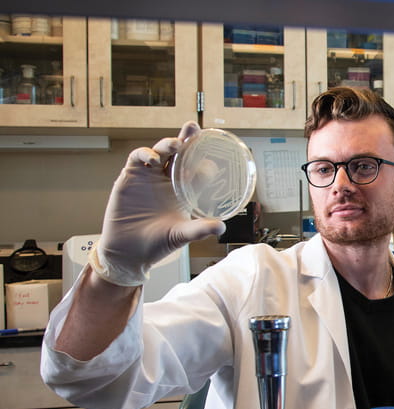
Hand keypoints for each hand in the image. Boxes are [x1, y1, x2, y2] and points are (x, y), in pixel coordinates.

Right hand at [91, 122, 225, 286]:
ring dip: (168, 144)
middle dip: (186, 138)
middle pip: (178, 154)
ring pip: (159, 152)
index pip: (195, 169)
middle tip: (194, 127)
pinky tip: (154, 160)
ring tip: (177, 144)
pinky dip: (145, 154)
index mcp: (182, 191)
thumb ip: (199, 230)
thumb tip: (221, 227)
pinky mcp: (129, 178)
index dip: (203, 159)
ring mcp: (148, 177)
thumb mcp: (181, 235)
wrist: (128, 253)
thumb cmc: (157, 244)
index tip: (214, 152)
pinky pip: (137, 158)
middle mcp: (166, 181)